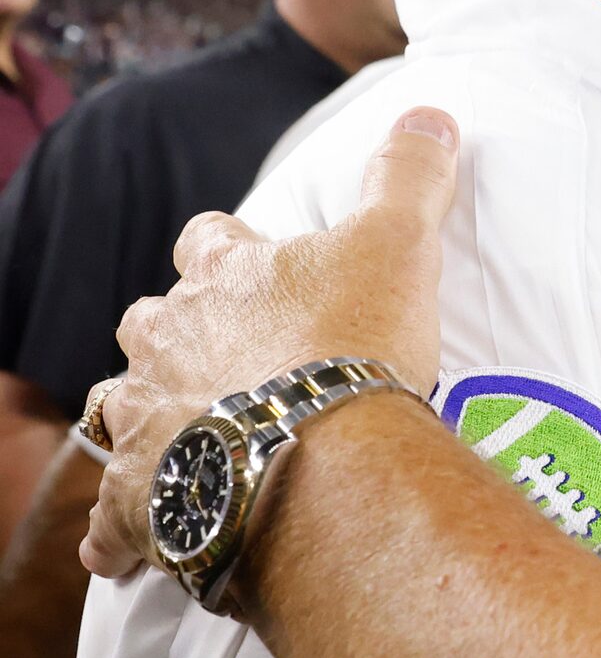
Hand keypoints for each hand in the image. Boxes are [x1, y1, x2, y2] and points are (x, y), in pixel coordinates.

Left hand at [81, 108, 459, 578]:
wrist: (323, 460)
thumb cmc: (358, 343)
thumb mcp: (401, 241)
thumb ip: (410, 176)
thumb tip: (429, 114)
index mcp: (222, 275)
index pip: (208, 240)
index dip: (231, 251)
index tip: (257, 265)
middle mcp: (167, 339)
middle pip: (152, 322)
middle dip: (179, 335)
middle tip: (229, 359)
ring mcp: (149, 419)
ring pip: (122, 407)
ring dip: (148, 417)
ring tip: (184, 437)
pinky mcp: (144, 498)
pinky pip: (115, 514)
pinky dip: (117, 526)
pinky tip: (124, 542)